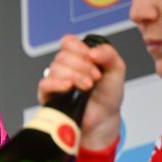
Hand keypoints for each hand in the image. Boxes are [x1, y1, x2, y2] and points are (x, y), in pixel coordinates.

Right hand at [38, 34, 125, 150]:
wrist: (104, 118)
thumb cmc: (107, 96)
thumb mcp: (116, 69)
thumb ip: (109, 54)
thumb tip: (93, 51)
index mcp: (78, 57)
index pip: (68, 42)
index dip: (79, 48)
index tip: (92, 58)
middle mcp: (65, 67)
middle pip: (62, 55)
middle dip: (82, 65)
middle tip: (95, 77)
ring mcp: (56, 81)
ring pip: (55, 68)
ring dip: (75, 76)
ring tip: (88, 86)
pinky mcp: (48, 96)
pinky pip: (45, 84)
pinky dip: (57, 83)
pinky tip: (69, 86)